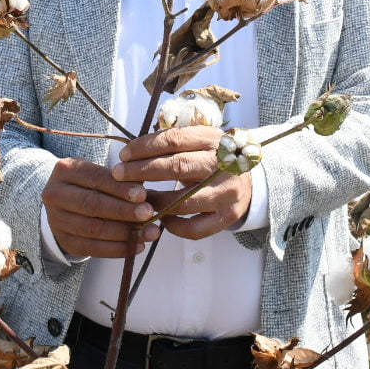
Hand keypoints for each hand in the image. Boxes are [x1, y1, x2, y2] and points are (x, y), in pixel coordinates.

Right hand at [42, 156, 160, 258]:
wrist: (64, 202)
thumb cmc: (90, 184)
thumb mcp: (100, 173)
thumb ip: (121, 180)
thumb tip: (144, 194)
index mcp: (66, 170)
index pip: (95, 178)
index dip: (119, 188)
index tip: (142, 195)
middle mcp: (56, 194)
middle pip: (92, 205)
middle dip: (123, 211)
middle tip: (147, 214)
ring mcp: (57, 219)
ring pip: (93, 229)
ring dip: (125, 233)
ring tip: (149, 232)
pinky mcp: (64, 240)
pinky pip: (92, 248)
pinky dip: (117, 249)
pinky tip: (136, 246)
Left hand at [115, 126, 252, 239]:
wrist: (251, 182)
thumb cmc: (213, 160)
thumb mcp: (200, 142)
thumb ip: (173, 144)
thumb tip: (132, 152)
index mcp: (213, 140)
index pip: (174, 140)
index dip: (145, 147)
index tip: (123, 155)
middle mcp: (223, 165)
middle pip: (177, 166)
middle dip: (142, 171)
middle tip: (118, 174)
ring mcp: (227, 193)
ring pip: (184, 200)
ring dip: (155, 202)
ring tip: (135, 200)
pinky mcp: (227, 216)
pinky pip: (196, 228)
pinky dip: (175, 227)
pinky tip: (162, 219)